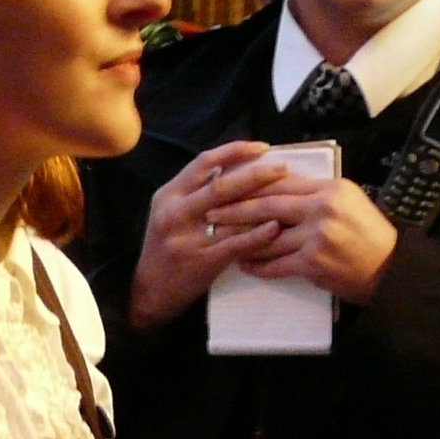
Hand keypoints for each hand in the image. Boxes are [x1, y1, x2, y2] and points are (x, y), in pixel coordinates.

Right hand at [131, 143, 291, 328]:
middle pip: (221, 186)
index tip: (262, 148)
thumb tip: (235, 166)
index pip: (203, 162)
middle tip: (284, 168)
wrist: (150, 290)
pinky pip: (234, 244)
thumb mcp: (170, 212)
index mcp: (169, 194)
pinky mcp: (200, 261)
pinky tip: (276, 227)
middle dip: (256, 174)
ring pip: (230, 215)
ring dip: (263, 203)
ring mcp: (186, 238)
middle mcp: (175, 212)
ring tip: (289, 196)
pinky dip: (257, 235)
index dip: (235, 151)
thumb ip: (195, 191)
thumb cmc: (166, 247)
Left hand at [224, 174, 398, 303]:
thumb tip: (279, 184)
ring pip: (267, 236)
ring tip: (219, 238)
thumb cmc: (369, 234)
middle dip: (234, 209)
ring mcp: (317, 236)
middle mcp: (322, 208)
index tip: (228, 187)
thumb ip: (315, 193)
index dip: (251, 185)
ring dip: (239, 239)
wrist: (390, 269)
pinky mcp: (312, 263)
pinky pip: (275, 264)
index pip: (282, 181)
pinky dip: (257, 265)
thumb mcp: (348, 201)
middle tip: (210, 212)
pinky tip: (243, 263)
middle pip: (268, 205)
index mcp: (330, 188)